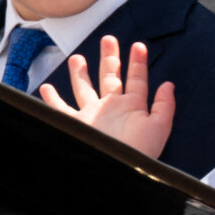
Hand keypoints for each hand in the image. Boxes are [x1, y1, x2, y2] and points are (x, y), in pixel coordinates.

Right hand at [40, 35, 174, 157]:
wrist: (115, 174)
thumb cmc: (139, 156)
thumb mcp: (158, 128)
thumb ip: (164, 106)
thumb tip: (168, 84)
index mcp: (132, 107)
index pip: (136, 80)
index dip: (138, 63)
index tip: (139, 46)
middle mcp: (111, 108)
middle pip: (109, 77)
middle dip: (110, 58)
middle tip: (108, 39)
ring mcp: (92, 116)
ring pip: (84, 88)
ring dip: (81, 73)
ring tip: (77, 58)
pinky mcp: (77, 124)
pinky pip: (61, 109)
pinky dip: (52, 100)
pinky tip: (46, 89)